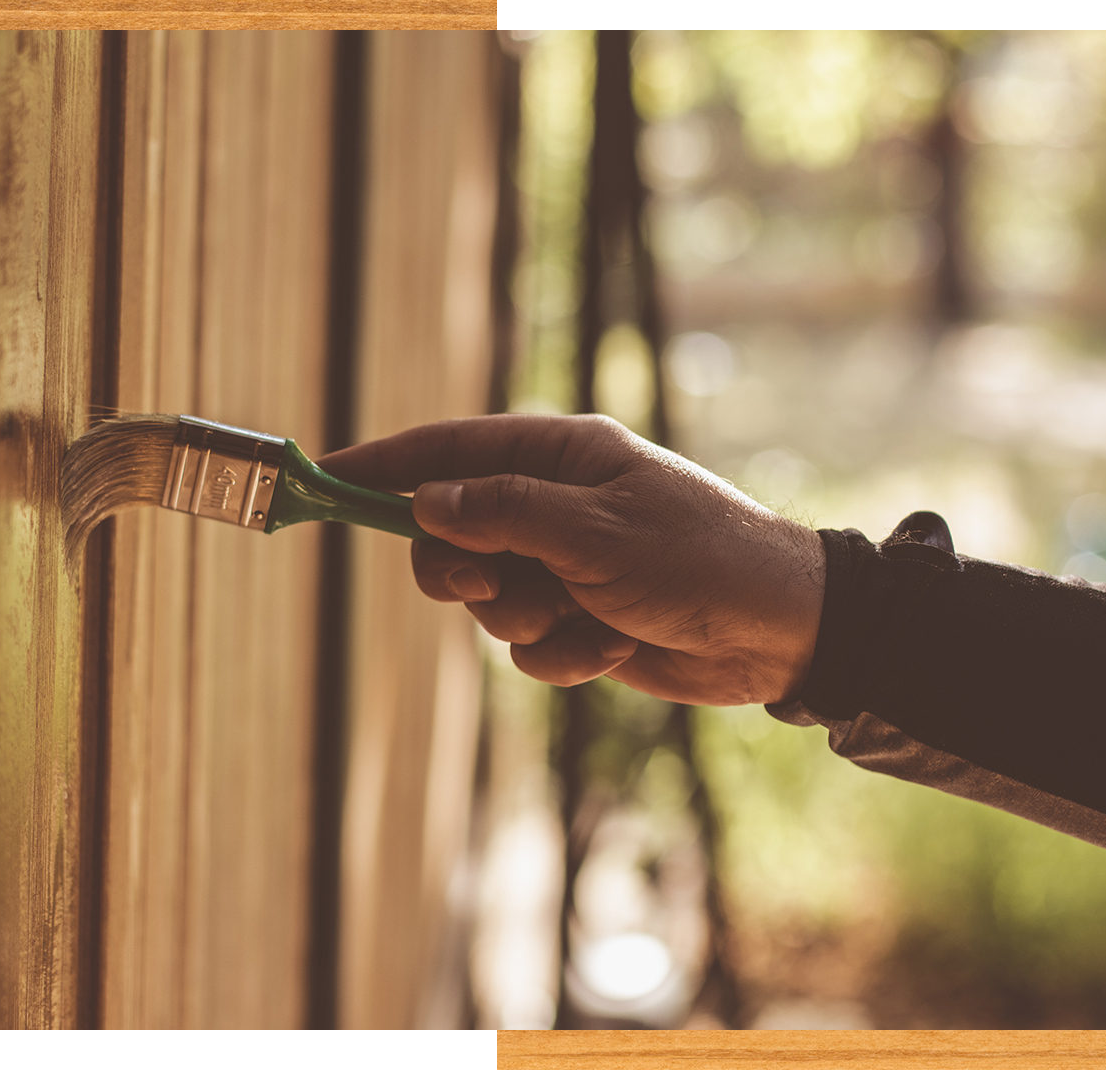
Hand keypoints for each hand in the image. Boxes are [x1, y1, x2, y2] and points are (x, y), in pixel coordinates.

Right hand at [319, 414, 824, 706]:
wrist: (780, 632)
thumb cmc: (700, 559)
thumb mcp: (596, 531)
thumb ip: (503, 512)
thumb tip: (426, 500)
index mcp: (560, 456)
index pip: (449, 450)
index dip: (384, 464)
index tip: (325, 476)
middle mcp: (554, 505)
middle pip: (450, 535)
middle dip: (464, 571)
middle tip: (493, 584)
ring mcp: (565, 565)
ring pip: (486, 600)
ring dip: (528, 620)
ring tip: (587, 617)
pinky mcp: (580, 619)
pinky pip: (527, 646)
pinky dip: (564, 655)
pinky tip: (614, 648)